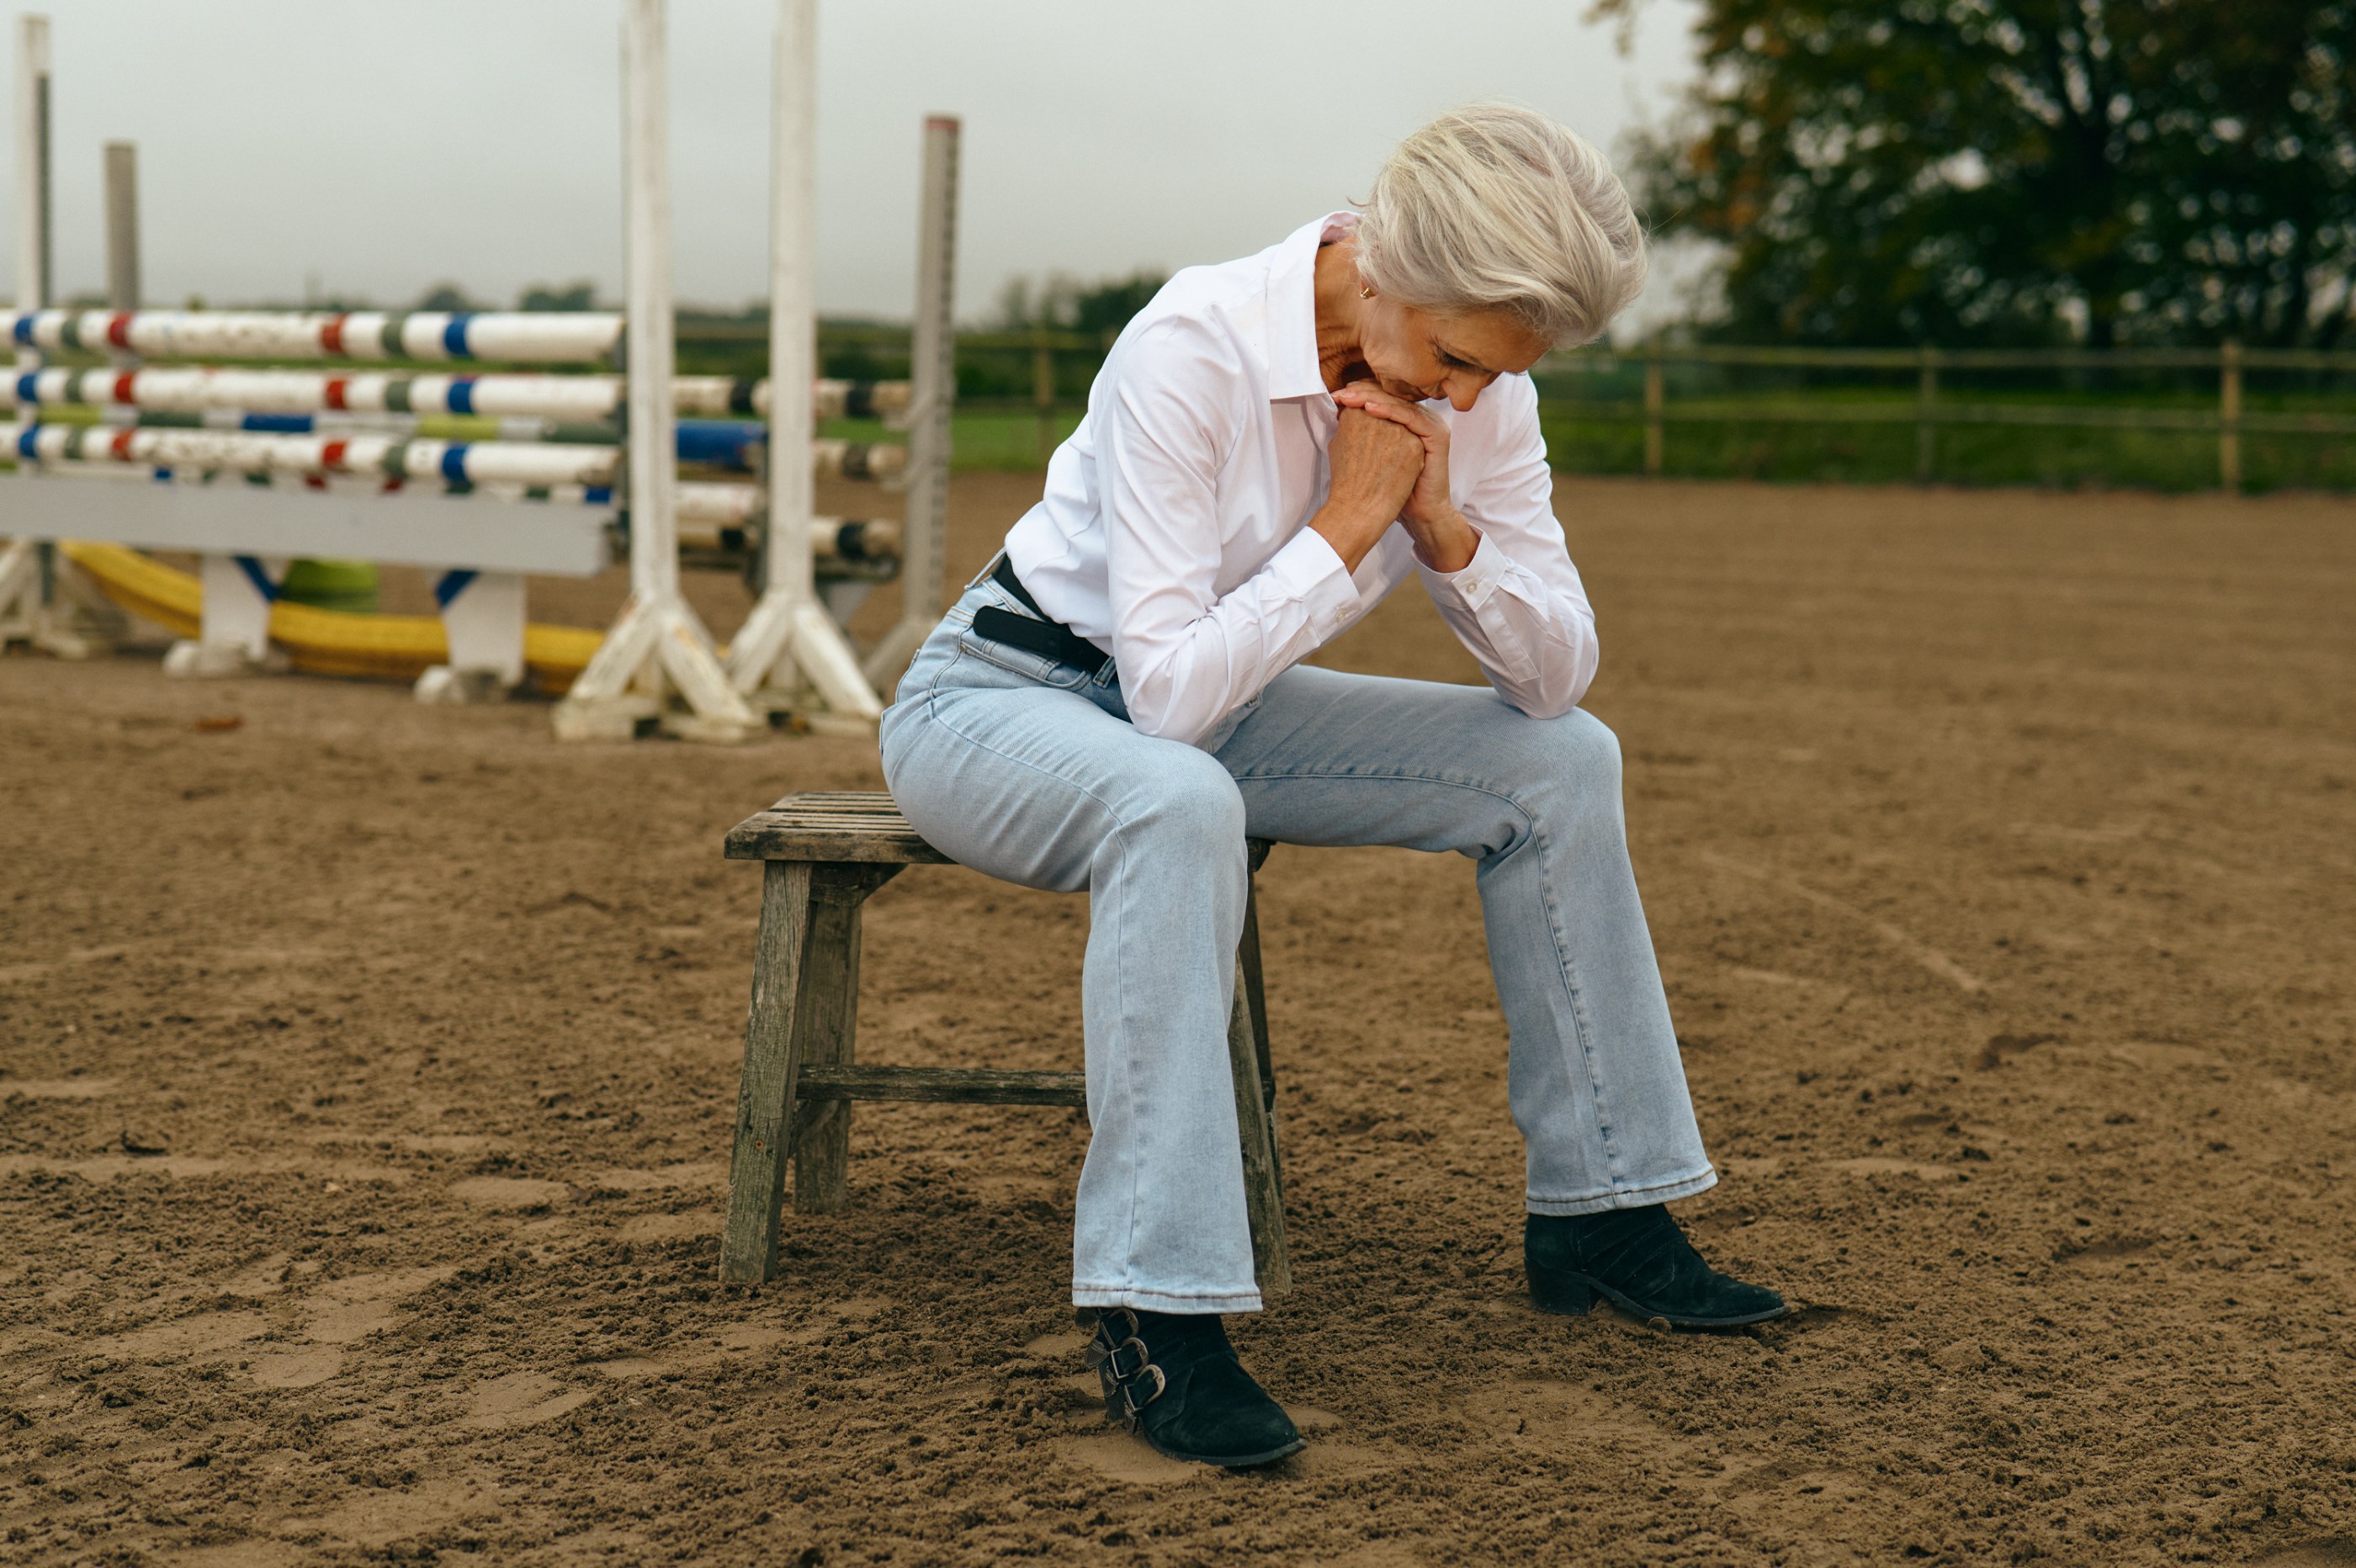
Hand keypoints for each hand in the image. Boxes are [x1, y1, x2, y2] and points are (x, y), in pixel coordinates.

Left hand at [1331, 381, 1478, 571]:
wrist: (1419, 513)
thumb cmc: (1394, 488)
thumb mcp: (1373, 453)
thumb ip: (1362, 431)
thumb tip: (1338, 410)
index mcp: (1410, 420)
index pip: (1385, 398)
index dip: (1361, 393)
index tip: (1337, 394)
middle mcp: (1423, 419)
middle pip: (1392, 397)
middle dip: (1363, 392)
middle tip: (1341, 392)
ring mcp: (1432, 425)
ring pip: (1399, 403)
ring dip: (1371, 398)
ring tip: (1349, 397)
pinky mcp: (1437, 435)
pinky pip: (1410, 417)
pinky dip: (1388, 411)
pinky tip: (1368, 409)